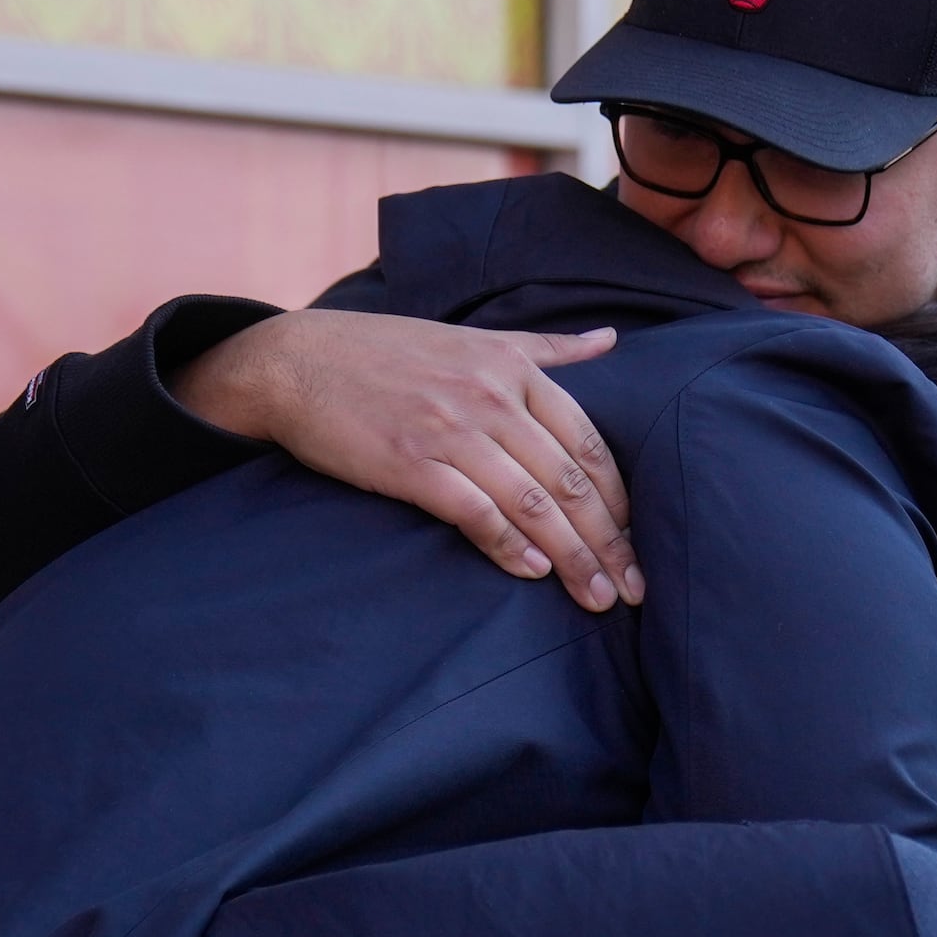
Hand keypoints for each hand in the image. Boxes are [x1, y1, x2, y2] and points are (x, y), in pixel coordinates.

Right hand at [175, 311, 640, 611]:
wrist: (297, 362)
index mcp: (514, 369)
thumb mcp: (475, 337)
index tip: (639, 544)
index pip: (588, 444)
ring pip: (533, 503)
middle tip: (635, 590)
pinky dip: (509, 546)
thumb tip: (611, 340)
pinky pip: (476, 511)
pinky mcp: (411, 463)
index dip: (621, 501)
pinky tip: (532, 574)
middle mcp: (491, 397)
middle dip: (609, 543)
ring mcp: (452, 430)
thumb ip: (546, 347)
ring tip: (597, 599)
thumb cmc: (387, 354)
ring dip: (572, 558)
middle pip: (571, 482)